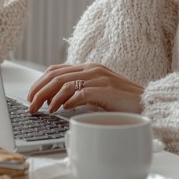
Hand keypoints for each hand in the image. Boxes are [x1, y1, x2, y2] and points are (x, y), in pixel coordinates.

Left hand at [27, 63, 143, 114]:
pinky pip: (80, 92)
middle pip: (56, 76)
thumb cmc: (123, 102)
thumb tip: (58, 102)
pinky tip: (60, 110)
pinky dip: (66, 101)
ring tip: (43, 110)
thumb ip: (82, 92)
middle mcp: (92, 69)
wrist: (148, 103)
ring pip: (64, 83)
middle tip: (30, 106)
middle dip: (38, 91)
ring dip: (49, 97)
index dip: (39, 82)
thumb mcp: (98, 93)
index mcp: (89, 68)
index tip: (31, 96)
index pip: (56, 70)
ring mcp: (99, 78)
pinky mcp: (105, 89)